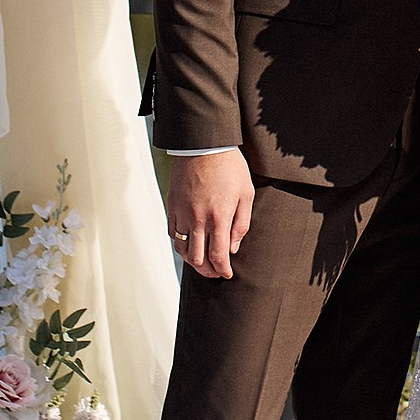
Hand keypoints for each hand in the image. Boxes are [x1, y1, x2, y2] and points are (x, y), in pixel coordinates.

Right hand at [166, 150, 254, 277]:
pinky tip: (189, 246)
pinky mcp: (172, 206)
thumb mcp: (246, 194)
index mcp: (219, 217)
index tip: (227, 274)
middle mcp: (198, 219)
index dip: (222, 269)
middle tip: (216, 273)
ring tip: (202, 264)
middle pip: (198, 258)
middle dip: (208, 271)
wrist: (203, 146)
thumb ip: (241, 224)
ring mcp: (182, 213)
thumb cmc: (230, 168)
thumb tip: (233, 248)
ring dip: (192, 261)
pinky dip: (180, 244)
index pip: (218, 255)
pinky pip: (173, 234)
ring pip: (182, 249)